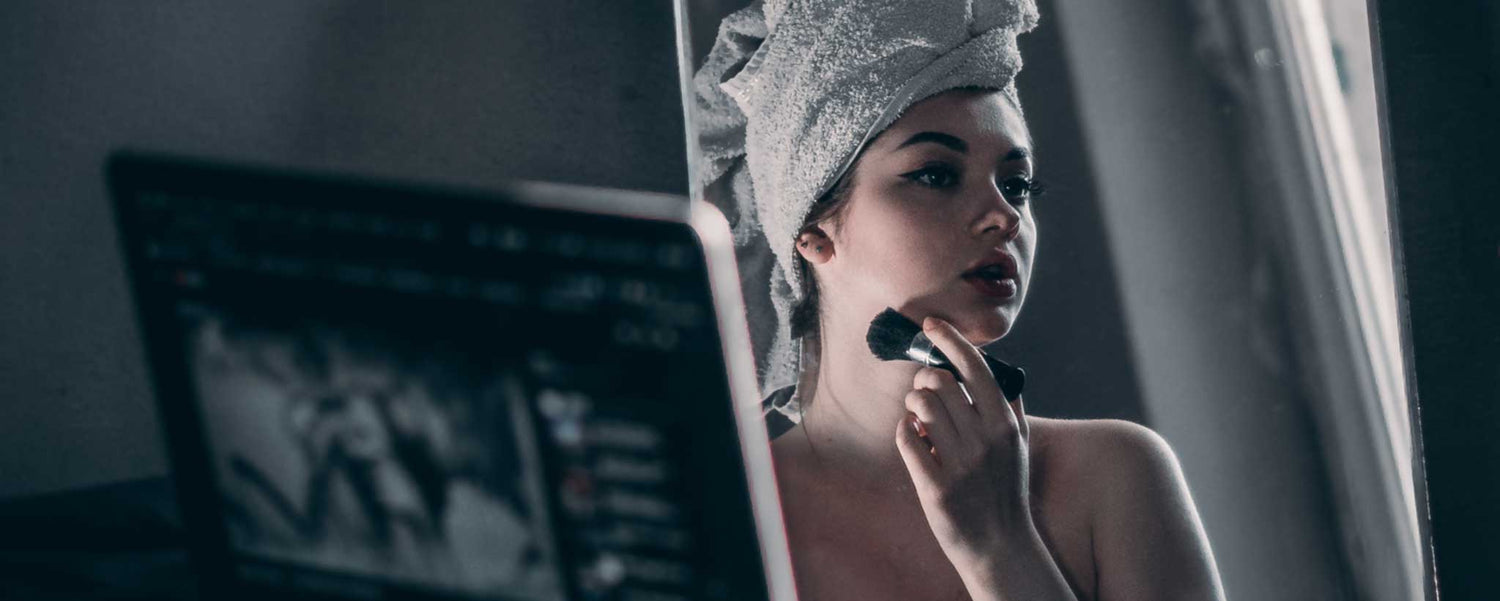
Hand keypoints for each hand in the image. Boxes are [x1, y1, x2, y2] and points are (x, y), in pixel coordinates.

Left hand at [895, 317, 1033, 571]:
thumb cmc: (1007, 492)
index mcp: (1005, 425)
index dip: (950, 339)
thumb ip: (1010, 409)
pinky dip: (904, 431)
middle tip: (924, 393)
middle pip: (940, 382)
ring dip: (912, 405)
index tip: (932, 324)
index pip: (975, 367)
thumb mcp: (1020, 448)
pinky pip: (906, 437)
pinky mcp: (935, 486)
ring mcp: (959, 464)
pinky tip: (913, 437)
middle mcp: (984, 440)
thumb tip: (998, 370)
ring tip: (919, 417)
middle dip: (925, 381)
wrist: (1000, 546)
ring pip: (920, 405)